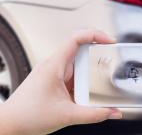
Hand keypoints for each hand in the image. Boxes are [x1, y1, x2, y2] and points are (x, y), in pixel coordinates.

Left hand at [0, 30, 121, 134]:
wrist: (11, 124)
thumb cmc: (27, 115)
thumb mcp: (67, 115)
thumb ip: (94, 115)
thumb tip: (112, 112)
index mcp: (54, 66)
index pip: (76, 39)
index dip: (95, 35)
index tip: (109, 40)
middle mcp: (54, 66)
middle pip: (80, 50)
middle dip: (97, 54)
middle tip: (111, 58)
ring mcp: (54, 73)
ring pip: (78, 64)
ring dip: (90, 70)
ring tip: (101, 78)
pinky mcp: (55, 81)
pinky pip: (74, 74)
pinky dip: (84, 80)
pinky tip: (87, 90)